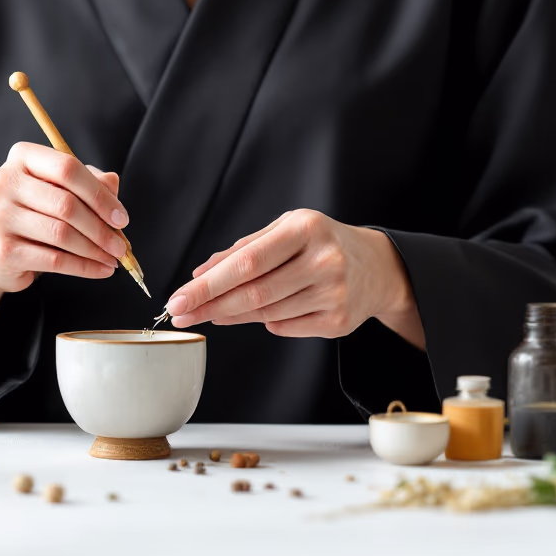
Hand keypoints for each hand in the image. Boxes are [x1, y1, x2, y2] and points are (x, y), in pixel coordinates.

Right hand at [0, 142, 129, 295]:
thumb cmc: (33, 209)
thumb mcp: (60, 187)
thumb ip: (89, 181)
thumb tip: (113, 186)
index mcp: (22, 157)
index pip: (68, 168)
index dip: (99, 194)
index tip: (121, 217)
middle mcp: (5, 183)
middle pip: (66, 204)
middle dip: (101, 228)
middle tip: (121, 244)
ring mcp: (0, 217)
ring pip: (61, 234)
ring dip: (95, 250)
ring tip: (113, 258)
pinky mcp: (3, 250)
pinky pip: (54, 260)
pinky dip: (84, 267)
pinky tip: (100, 269)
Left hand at [164, 209, 423, 346]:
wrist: (377, 266)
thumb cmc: (321, 242)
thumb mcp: (285, 230)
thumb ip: (243, 249)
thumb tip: (200, 273)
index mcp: (305, 228)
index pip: (247, 262)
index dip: (208, 284)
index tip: (178, 298)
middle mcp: (323, 260)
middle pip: (253, 293)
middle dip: (210, 306)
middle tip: (180, 314)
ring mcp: (333, 293)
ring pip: (266, 313)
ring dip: (231, 315)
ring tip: (212, 312)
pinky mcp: (338, 322)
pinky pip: (284, 327)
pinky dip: (264, 321)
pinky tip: (259, 312)